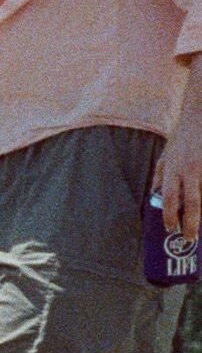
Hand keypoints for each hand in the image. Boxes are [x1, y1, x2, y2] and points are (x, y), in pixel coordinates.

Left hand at [162, 111, 201, 244]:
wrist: (200, 114)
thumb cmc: (183, 137)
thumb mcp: (166, 155)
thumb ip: (160, 176)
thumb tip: (155, 197)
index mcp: (173, 168)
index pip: (170, 198)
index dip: (170, 216)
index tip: (170, 229)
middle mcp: (189, 169)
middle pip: (192, 203)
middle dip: (190, 223)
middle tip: (189, 238)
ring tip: (200, 229)